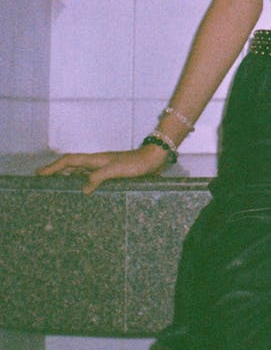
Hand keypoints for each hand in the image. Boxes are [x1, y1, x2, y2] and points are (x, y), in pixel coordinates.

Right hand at [36, 145, 168, 195]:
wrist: (153, 160)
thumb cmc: (135, 164)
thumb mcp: (116, 170)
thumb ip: (99, 177)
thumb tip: (83, 189)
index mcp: (95, 159)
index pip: (69, 161)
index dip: (53, 167)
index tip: (39, 173)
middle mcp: (96, 162)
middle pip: (70, 165)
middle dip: (55, 171)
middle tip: (41, 179)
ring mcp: (103, 167)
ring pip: (79, 170)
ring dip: (66, 175)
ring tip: (54, 185)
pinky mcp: (110, 174)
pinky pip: (89, 177)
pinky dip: (80, 181)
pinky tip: (81, 190)